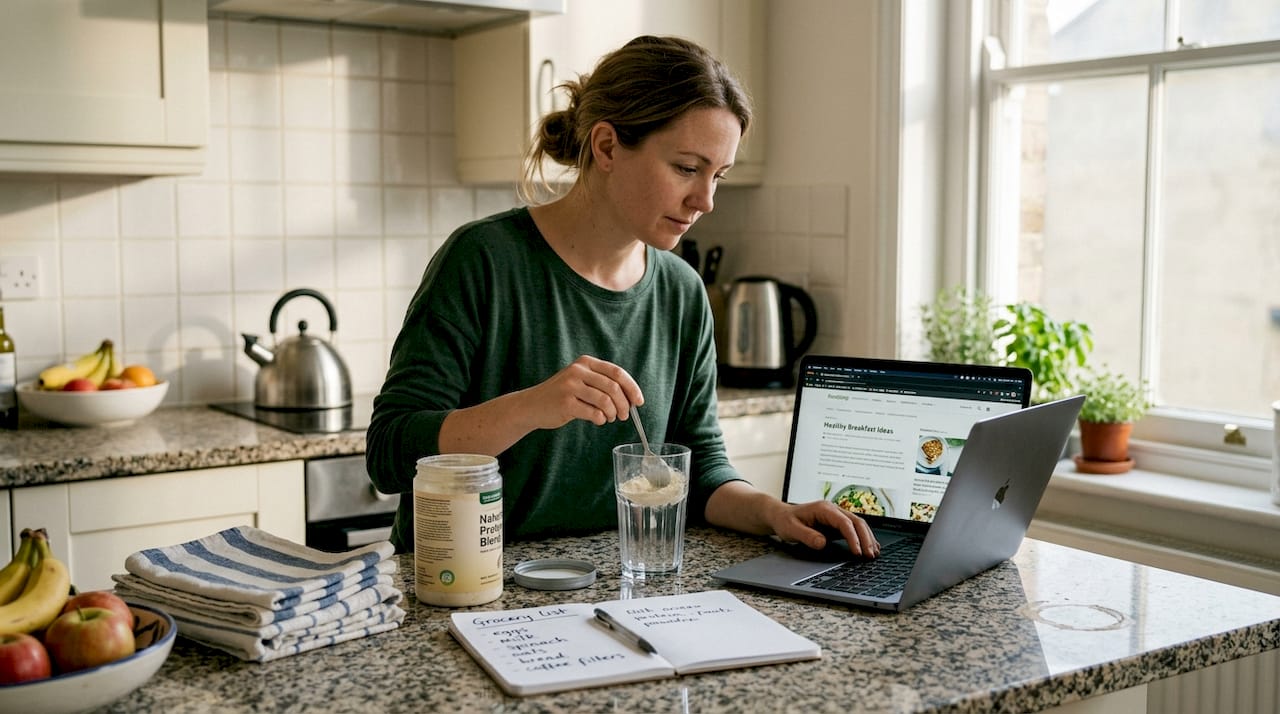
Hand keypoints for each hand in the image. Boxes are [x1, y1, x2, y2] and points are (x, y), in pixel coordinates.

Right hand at [524, 355, 642, 427]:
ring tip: (609, 418)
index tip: (639, 402)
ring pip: (605, 401)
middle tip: (624, 415)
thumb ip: (602, 383)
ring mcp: (570, 386)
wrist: (532, 405)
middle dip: (624, 404)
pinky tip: (597, 420)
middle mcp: (578, 371)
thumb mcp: (580, 380)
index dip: (632, 388)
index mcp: (585, 362)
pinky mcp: (565, 403)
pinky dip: (600, 419)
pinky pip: (593, 413)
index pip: (617, 372)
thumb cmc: (561, 395)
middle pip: (613, 387)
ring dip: (612, 413)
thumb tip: (631, 398)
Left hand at [768, 500, 880, 557]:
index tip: (857, 552)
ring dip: (868, 539)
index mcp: (823, 509)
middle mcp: (833, 510)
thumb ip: (806, 536)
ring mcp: (836, 516)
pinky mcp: (837, 524)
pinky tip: (871, 547)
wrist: (781, 515)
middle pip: (856, 522)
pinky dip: (864, 538)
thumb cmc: (786, 521)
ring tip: (873, 554)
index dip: (853, 537)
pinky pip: (854, 530)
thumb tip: (822, 543)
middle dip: (865, 539)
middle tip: (870, 556)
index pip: (844, 522)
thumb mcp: (791, 529)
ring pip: (858, 525)